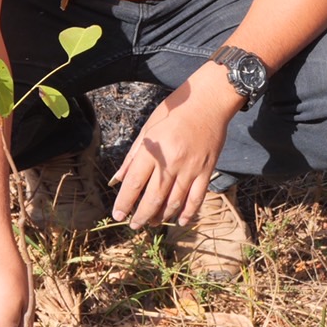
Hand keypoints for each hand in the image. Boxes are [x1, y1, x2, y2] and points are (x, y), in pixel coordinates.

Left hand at [110, 64, 235, 228]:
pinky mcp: (207, 170)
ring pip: (174, 202)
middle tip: (135, 225)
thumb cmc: (175, 112)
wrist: (208, 102)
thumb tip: (117, 180)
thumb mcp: (148, 128)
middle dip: (142, 215)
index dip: (125, 202)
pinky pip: (197, 198)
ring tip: (153, 223)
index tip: (118, 215)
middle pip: (154, 198)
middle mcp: (171, 162)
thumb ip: (132, 157)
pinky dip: (187, 212)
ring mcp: (191, 168)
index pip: (135, 183)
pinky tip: (179, 220)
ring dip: (162, 217)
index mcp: (153, 150)